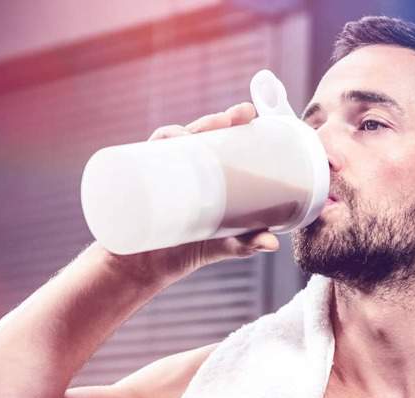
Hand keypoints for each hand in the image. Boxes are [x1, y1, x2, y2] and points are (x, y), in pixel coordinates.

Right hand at [103, 103, 280, 281]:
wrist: (148, 268)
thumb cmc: (191, 249)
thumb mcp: (224, 245)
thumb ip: (247, 244)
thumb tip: (274, 245)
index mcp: (208, 172)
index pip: (220, 138)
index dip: (232, 120)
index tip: (248, 113)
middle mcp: (184, 167)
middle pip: (197, 133)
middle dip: (213, 121)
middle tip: (229, 119)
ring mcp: (161, 173)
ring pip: (170, 141)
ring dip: (182, 131)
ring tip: (195, 136)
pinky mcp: (140, 183)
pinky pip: (142, 159)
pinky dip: (152, 148)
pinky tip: (163, 146)